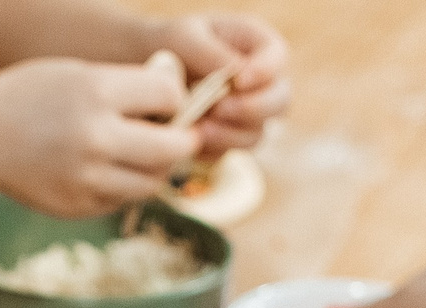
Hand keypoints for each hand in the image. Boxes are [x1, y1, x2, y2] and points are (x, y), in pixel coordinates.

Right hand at [0, 52, 198, 216]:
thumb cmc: (32, 96)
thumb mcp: (80, 74)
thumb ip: (129, 87)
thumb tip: (178, 102)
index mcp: (97, 93)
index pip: (170, 97)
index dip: (174, 99)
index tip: (166, 102)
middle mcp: (95, 138)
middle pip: (173, 148)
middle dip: (182, 140)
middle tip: (178, 136)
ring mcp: (87, 178)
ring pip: (153, 181)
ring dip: (157, 168)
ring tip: (144, 154)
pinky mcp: (78, 206)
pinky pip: (123, 199)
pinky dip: (126, 186)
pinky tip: (109, 169)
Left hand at [155, 15, 289, 154]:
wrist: (146, 71)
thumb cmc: (170, 43)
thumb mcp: (184, 37)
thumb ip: (212, 53)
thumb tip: (238, 74)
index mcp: (257, 46)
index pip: (278, 58)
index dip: (265, 72)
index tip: (239, 80)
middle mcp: (260, 83)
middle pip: (279, 101)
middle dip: (253, 109)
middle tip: (220, 109)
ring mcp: (247, 115)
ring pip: (257, 134)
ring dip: (231, 135)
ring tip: (200, 129)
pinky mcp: (227, 138)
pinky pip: (229, 152)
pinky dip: (211, 150)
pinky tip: (190, 142)